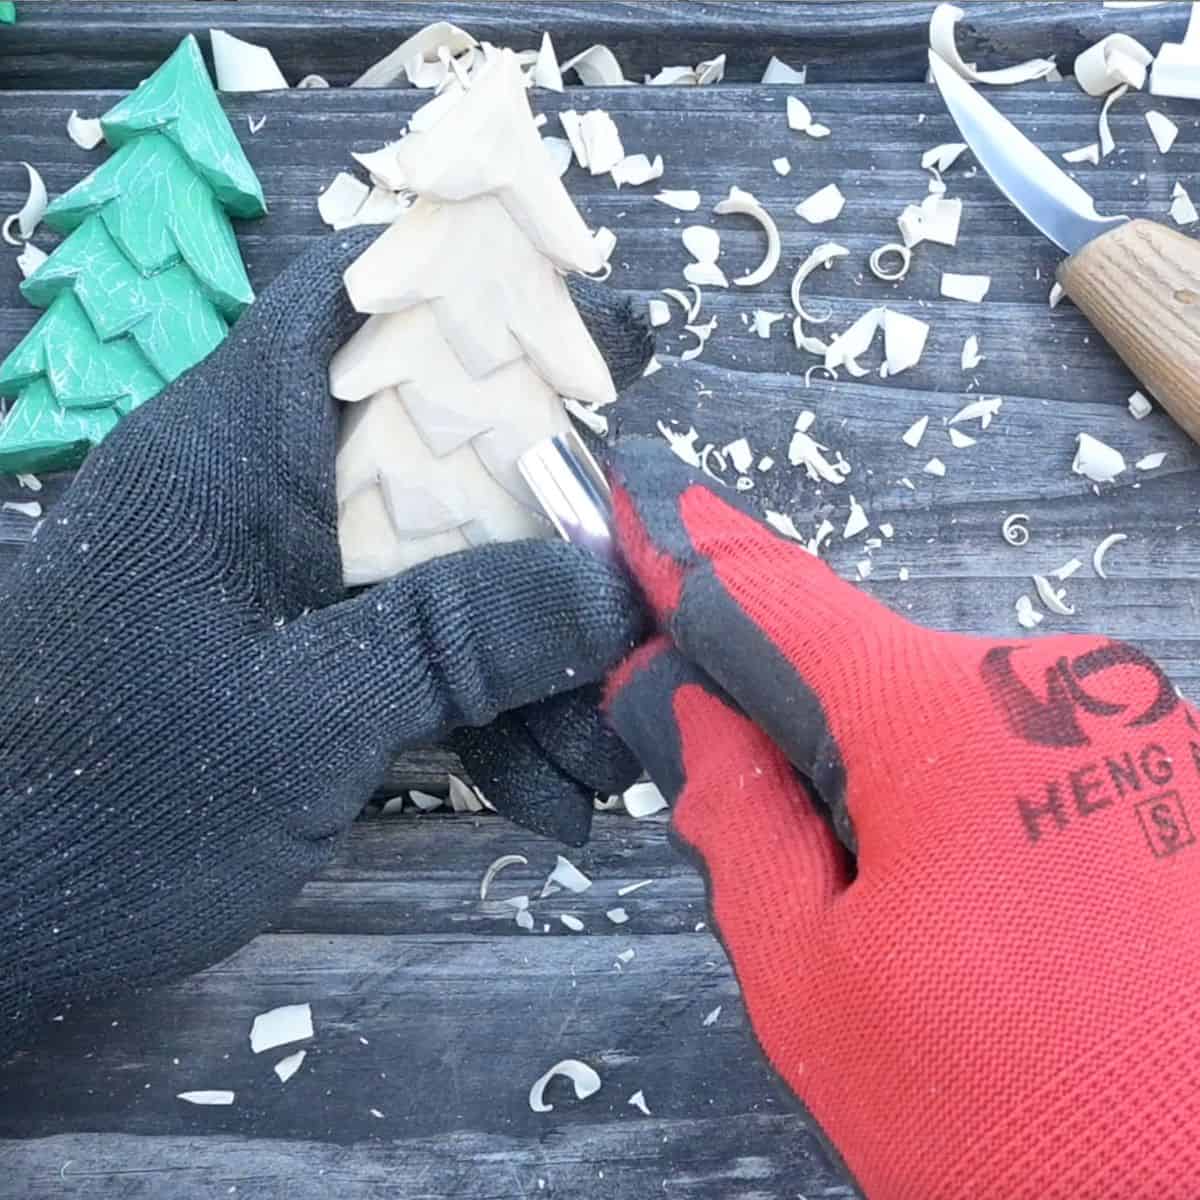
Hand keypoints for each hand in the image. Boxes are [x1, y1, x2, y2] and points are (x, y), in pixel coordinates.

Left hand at [0, 231, 645, 1059]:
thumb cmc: (119, 802)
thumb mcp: (307, 716)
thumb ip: (462, 634)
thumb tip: (617, 580)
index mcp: (245, 448)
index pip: (359, 298)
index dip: (485, 294)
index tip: (609, 343)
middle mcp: (277, 492)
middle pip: (448, 456)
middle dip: (561, 542)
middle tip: (655, 606)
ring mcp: (298, 580)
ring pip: (453, 569)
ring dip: (542, 661)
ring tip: (614, 759)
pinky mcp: (310, 657)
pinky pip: (424, 650)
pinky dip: (491, 714)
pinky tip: (554, 796)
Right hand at [603, 440, 1199, 1199]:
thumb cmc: (1014, 1117)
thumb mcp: (817, 984)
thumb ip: (740, 823)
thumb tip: (692, 712)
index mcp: (953, 721)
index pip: (779, 597)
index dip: (690, 556)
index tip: (639, 507)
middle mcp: (1060, 690)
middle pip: (868, 674)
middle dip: (806, 745)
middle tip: (801, 873)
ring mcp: (1135, 730)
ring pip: (949, 722)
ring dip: (898, 791)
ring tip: (929, 938)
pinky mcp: (1175, 779)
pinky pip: (1028, 756)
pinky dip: (976, 812)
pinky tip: (1005, 930)